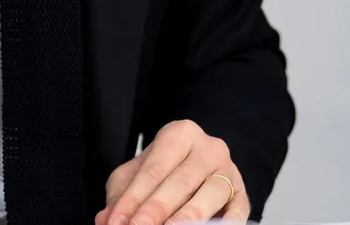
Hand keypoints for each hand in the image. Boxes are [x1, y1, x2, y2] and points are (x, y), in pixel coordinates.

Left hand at [96, 120, 247, 224]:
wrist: (203, 164)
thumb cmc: (165, 170)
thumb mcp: (137, 175)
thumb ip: (121, 195)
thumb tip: (106, 219)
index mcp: (180, 134)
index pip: (153, 170)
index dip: (132, 199)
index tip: (117, 222)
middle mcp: (208, 148)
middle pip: (180, 182)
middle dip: (156, 210)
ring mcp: (229, 170)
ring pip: (211, 193)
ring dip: (189, 215)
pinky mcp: (243, 194)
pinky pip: (238, 209)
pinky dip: (228, 222)